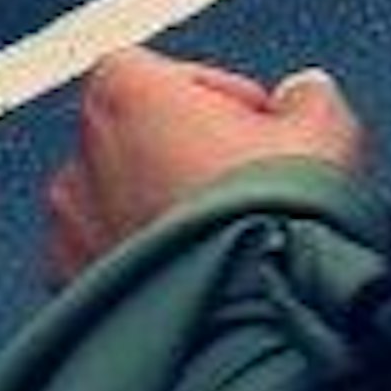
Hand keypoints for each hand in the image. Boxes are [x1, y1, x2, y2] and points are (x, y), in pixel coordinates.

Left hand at [43, 54, 372, 287]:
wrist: (242, 319)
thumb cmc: (268, 216)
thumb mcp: (320, 126)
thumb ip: (303, 95)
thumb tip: (301, 96)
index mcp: (124, 95)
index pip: (163, 72)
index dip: (217, 96)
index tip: (254, 124)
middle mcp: (80, 159)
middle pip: (135, 137)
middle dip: (182, 155)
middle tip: (242, 181)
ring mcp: (69, 234)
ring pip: (118, 201)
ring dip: (158, 210)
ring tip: (222, 235)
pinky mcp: (70, 294)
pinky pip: (109, 259)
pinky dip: (144, 261)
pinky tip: (197, 271)